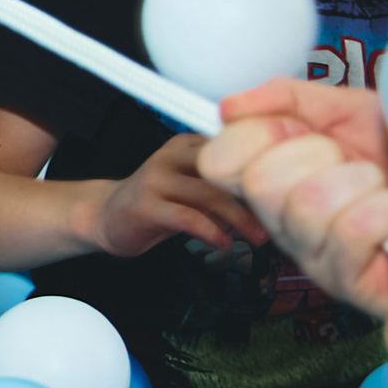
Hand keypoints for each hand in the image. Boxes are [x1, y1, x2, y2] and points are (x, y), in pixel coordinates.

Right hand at [90, 131, 269, 257]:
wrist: (107, 217)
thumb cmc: (157, 204)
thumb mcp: (192, 188)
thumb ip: (223, 187)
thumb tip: (266, 199)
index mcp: (185, 144)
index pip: (230, 148)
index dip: (258, 169)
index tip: (280, 191)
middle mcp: (170, 156)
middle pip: (223, 168)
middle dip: (254, 195)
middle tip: (275, 218)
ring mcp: (155, 178)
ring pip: (209, 194)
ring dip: (239, 219)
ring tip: (257, 237)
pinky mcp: (145, 205)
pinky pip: (188, 218)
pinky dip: (212, 232)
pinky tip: (224, 243)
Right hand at [203, 78, 387, 314]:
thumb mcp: (352, 111)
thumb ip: (288, 100)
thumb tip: (227, 107)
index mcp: (274, 176)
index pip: (219, 162)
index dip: (253, 136)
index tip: (296, 128)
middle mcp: (284, 222)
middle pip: (260, 183)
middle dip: (319, 155)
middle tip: (353, 162)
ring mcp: (315, 257)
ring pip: (307, 206)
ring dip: (361, 183)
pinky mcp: (352, 284)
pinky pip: (351, 232)